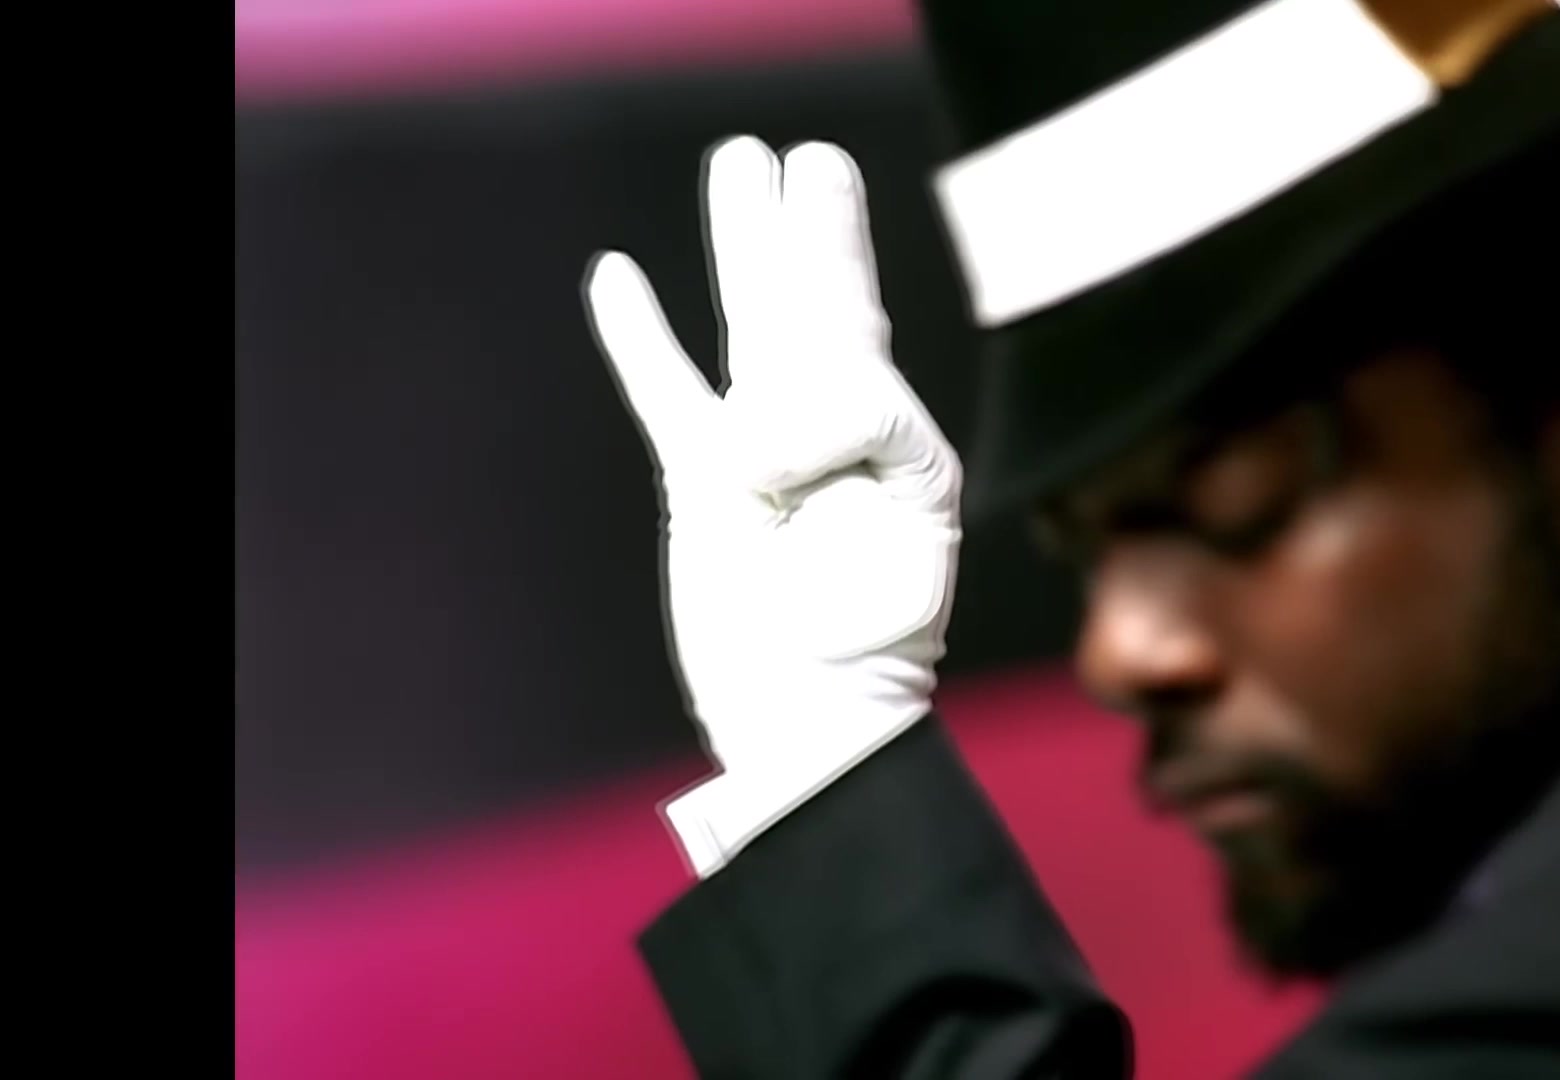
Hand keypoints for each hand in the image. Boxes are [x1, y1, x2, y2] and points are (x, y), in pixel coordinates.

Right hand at [583, 136, 962, 799]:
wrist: (812, 712)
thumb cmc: (876, 626)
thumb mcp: (912, 502)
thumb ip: (860, 422)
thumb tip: (757, 418)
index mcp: (890, 425)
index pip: (856, 329)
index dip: (821, 355)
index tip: (781, 469)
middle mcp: (825, 422)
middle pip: (812, 293)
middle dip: (808, 225)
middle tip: (806, 159)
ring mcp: (758, 447)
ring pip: (747, 318)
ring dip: (743, 243)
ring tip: (739, 163)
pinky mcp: (699, 479)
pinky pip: (667, 389)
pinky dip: (641, 336)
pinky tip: (618, 274)